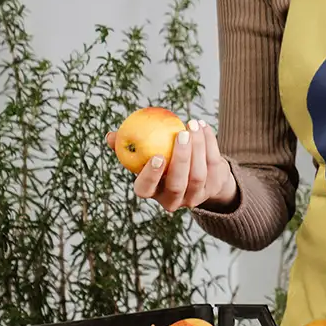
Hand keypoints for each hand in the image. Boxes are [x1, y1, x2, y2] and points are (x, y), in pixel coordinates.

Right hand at [107, 119, 237, 212]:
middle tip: (181, 134)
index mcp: (152, 192)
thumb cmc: (164, 161)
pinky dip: (210, 144)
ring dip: (198, 148)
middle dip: (181, 158)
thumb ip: (129, 146)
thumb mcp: (146, 156)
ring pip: (198, 175)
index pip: (146, 189)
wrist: (199, 171)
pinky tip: (203, 127)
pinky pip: (214, 165)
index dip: (150, 175)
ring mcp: (196, 196)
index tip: (157, 155)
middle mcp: (173, 200)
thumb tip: (111, 136)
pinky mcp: (214, 187)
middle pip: (177, 184)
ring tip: (193, 125)